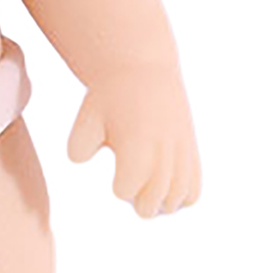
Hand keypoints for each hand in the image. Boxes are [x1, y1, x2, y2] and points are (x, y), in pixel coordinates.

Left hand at [66, 64, 200, 218]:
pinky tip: (164, 188)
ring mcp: (181, 149)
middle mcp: (162, 147)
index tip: (115, 173)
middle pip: (154, 199)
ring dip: (160, 203)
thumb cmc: (109, 97)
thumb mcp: (87, 116)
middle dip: (139, 201)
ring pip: (178, 197)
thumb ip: (78, 143)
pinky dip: (181, 198)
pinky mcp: (191, 151)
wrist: (143, 70)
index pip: (128, 188)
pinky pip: (194, 190)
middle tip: (130, 185)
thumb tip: (80, 160)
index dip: (120, 187)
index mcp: (136, 140)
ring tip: (145, 190)